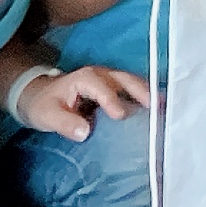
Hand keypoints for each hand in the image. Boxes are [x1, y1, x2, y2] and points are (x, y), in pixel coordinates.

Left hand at [16, 64, 149, 141]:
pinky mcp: (114, 87)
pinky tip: (156, 108)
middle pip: (125, 79)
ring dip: (148, 92)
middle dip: (141, 90)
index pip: (102, 88)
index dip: (112, 100)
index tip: (121, 116)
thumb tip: (85, 132)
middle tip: (157, 106)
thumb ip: (65, 123)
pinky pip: (132, 89)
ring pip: (132, 82)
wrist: (41, 95)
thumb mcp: (48, 116)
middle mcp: (101, 74)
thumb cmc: (45, 104)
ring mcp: (109, 79)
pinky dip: (145, 95)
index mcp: (85, 78)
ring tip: (164, 107)